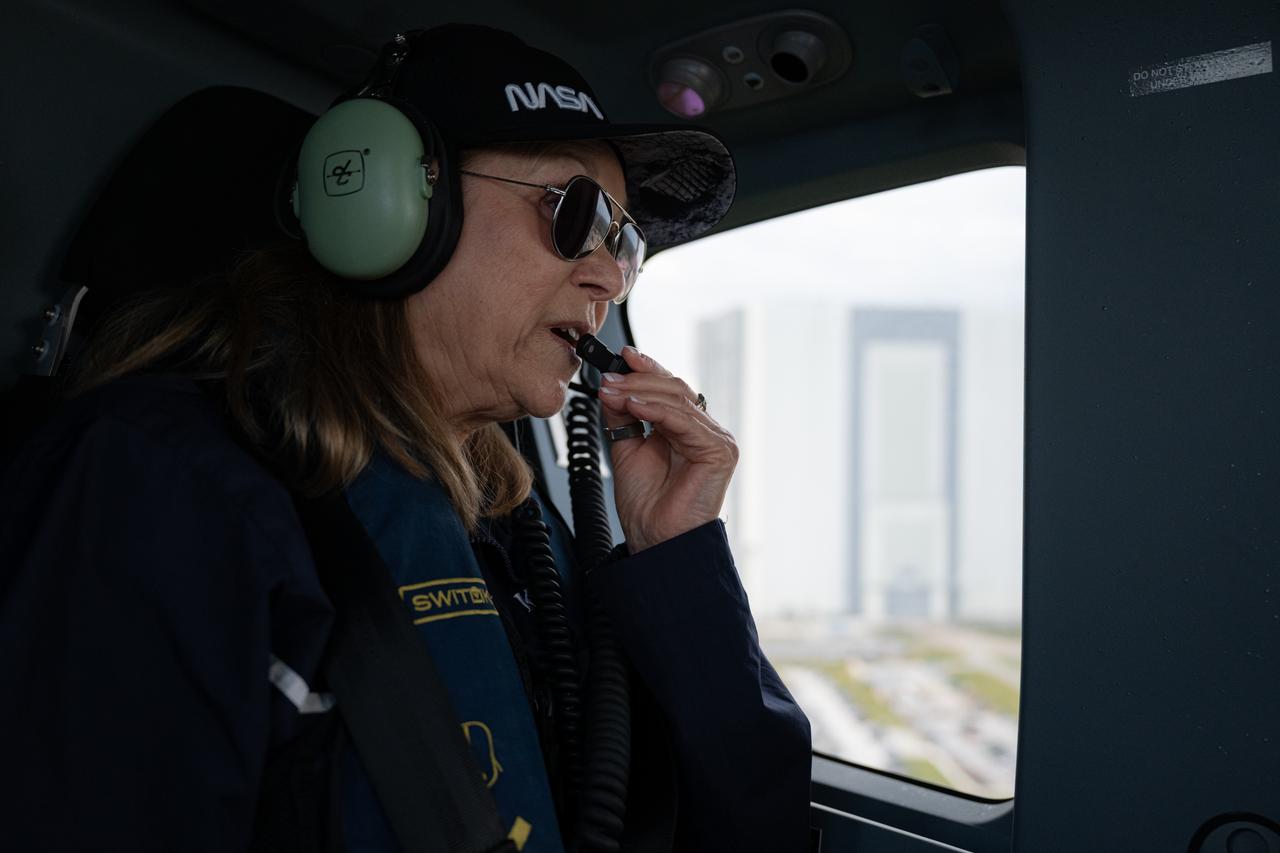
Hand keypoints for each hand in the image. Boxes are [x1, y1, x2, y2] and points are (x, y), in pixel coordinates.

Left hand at [595, 346, 738, 552]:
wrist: (654, 538)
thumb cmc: (647, 505)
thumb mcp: (626, 448)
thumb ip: (623, 416)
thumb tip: (611, 385)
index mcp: (687, 429)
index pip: (670, 389)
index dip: (648, 369)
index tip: (622, 356)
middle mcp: (704, 431)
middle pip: (675, 389)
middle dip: (637, 380)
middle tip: (607, 380)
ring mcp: (716, 440)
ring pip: (679, 400)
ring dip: (640, 392)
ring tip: (611, 392)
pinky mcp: (720, 451)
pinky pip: (685, 421)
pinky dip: (656, 410)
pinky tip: (632, 405)